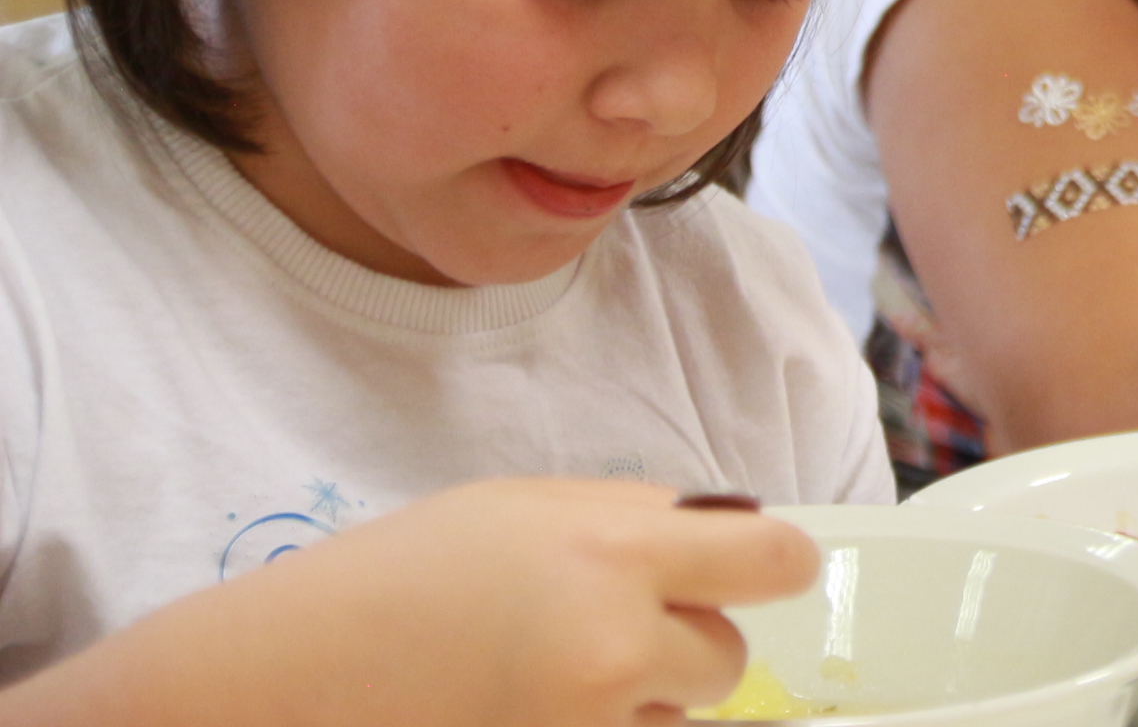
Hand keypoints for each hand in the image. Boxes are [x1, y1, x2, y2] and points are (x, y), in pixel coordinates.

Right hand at [62, 479, 817, 726]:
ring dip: (639, 700)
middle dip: (684, 645)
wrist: (281, 681)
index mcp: (614, 552)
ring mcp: (588, 724)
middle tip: (607, 630)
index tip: (773, 570)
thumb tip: (727, 535)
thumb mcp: (521, 506)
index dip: (782, 566)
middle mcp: (616, 646)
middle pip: (725, 657)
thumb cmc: (392, 580)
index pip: (771, 560)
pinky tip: (531, 706)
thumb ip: (634, 521)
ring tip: (546, 675)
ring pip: (674, 719)